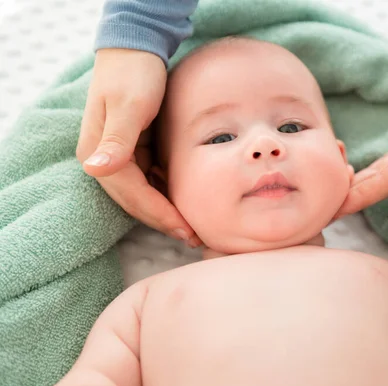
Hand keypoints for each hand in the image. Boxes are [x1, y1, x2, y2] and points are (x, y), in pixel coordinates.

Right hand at [76, 49, 200, 245]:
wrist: (136, 49)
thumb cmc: (134, 73)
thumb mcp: (129, 104)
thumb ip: (117, 139)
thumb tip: (96, 170)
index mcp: (98, 152)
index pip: (132, 194)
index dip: (159, 214)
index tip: (185, 229)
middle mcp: (103, 159)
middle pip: (136, 201)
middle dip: (164, 220)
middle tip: (194, 237)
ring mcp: (116, 156)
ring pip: (143, 195)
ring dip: (165, 212)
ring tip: (193, 227)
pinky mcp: (131, 151)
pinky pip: (148, 181)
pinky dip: (164, 194)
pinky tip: (183, 202)